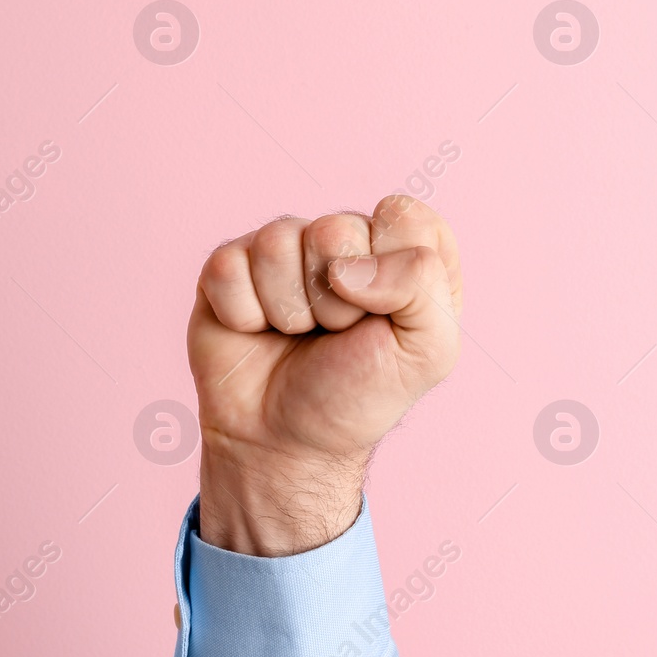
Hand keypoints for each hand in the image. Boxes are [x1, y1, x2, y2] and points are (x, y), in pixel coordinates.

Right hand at [187, 196, 462, 555]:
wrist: (286, 441)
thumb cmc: (360, 395)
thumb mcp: (428, 351)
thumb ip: (422, 286)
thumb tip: (346, 265)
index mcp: (405, 251)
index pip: (403, 215)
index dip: (392, 269)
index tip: (387, 315)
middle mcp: (347, 241)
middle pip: (336, 228)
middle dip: (337, 299)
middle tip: (336, 332)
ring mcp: (285, 248)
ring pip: (278, 242)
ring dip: (289, 309)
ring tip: (298, 335)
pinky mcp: (230, 267)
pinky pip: (229, 266)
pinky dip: (244, 314)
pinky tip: (256, 332)